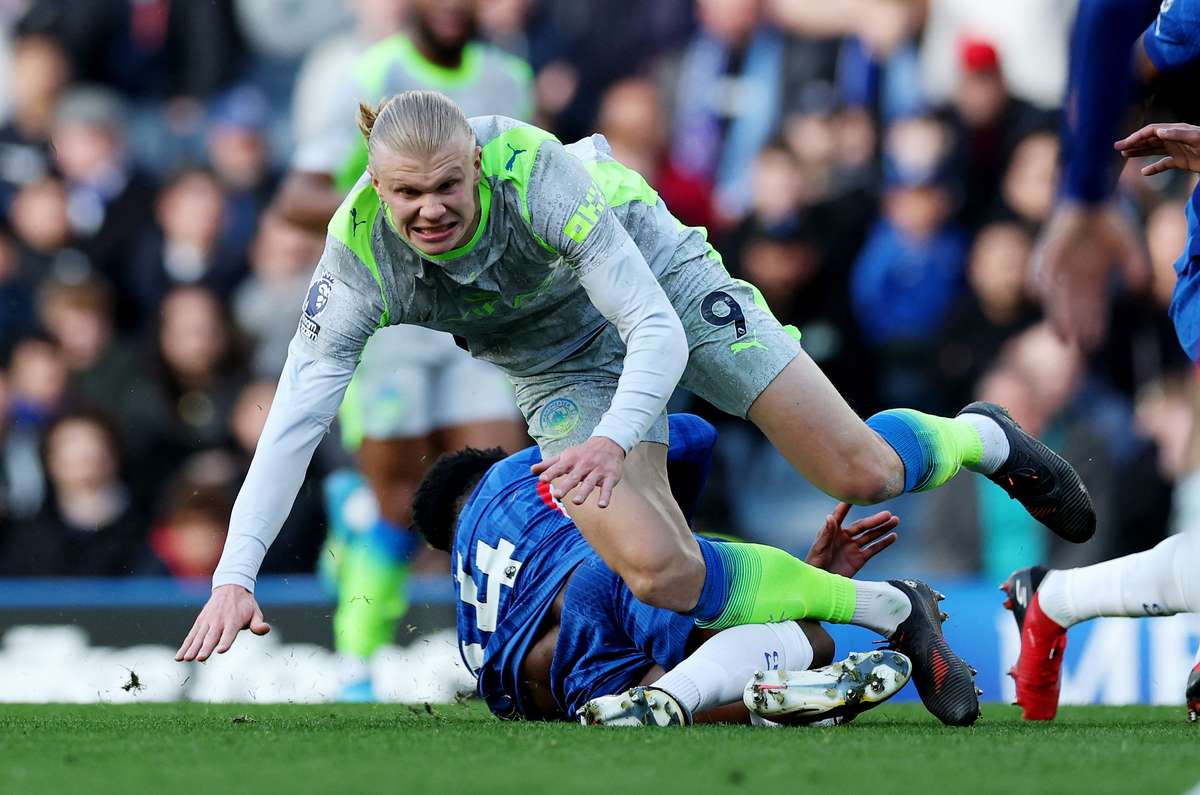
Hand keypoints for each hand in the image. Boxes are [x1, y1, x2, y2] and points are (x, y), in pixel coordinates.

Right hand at [175, 584, 269, 661]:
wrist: (230, 587)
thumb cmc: (245, 605)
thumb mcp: (255, 612)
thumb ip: (258, 624)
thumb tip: (265, 629)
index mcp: (233, 620)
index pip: (229, 633)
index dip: (226, 641)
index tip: (220, 650)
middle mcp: (219, 621)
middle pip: (212, 636)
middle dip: (206, 648)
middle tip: (200, 658)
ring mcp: (207, 621)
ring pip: (199, 637)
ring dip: (192, 648)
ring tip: (186, 659)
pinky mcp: (200, 622)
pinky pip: (191, 635)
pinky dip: (185, 645)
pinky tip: (179, 657)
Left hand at [530, 436, 624, 508]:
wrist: (609, 443)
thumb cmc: (582, 453)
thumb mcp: (566, 455)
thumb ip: (549, 464)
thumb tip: (531, 470)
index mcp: (571, 460)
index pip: (559, 467)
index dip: (550, 473)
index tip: (541, 479)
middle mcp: (584, 465)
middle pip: (574, 477)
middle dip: (566, 485)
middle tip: (557, 495)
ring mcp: (598, 471)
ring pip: (590, 482)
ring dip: (583, 492)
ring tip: (576, 502)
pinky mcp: (610, 476)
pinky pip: (608, 487)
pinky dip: (605, 496)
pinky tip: (602, 505)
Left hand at [804, 502, 898, 577]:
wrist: (819, 583)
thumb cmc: (814, 564)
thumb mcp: (819, 548)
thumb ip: (826, 533)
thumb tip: (830, 517)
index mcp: (832, 531)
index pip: (841, 515)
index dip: (847, 505)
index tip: (856, 494)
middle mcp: (844, 537)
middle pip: (862, 526)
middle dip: (875, 520)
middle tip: (888, 513)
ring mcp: (852, 548)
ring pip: (870, 536)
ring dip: (882, 528)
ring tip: (895, 520)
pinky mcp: (859, 559)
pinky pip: (873, 549)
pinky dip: (884, 543)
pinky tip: (893, 536)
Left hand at [1032, 202, 1148, 349]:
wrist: (1091, 197)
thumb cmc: (1110, 221)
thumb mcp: (1126, 246)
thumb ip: (1134, 265)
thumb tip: (1141, 288)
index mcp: (1093, 277)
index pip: (1093, 306)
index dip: (1094, 324)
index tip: (1096, 343)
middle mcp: (1074, 276)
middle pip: (1073, 307)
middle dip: (1076, 327)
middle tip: (1078, 347)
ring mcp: (1058, 266)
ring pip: (1056, 298)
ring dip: (1058, 316)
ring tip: (1061, 336)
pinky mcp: (1046, 253)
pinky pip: (1039, 273)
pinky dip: (1039, 285)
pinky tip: (1040, 299)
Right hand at [1115, 122, 1199, 175]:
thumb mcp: (1196, 138)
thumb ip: (1178, 134)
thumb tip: (1159, 132)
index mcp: (1176, 131)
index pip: (1151, 131)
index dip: (1137, 136)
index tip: (1124, 144)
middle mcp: (1174, 139)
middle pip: (1149, 140)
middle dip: (1133, 143)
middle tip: (1117, 148)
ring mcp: (1177, 150)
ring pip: (1154, 150)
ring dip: (1139, 152)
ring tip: (1125, 155)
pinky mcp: (1182, 161)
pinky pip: (1164, 164)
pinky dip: (1154, 168)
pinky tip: (1144, 172)